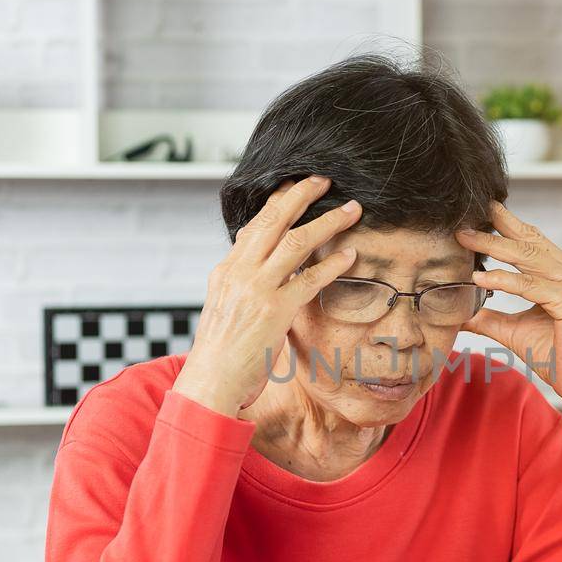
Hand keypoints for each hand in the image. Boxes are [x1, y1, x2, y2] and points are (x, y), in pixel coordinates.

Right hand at [172, 176, 360, 416]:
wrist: (210, 381)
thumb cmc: (220, 352)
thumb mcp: (224, 307)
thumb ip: (242, 282)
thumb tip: (256, 261)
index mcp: (226, 270)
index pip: (254, 225)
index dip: (277, 202)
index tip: (296, 187)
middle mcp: (239, 272)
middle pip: (272, 220)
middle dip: (300, 194)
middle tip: (324, 179)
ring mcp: (257, 290)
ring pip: (296, 242)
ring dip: (328, 222)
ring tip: (350, 211)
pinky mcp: (275, 311)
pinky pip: (310, 279)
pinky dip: (333, 265)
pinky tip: (351, 256)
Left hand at [456, 201, 561, 434]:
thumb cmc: (556, 356)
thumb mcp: (514, 330)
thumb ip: (489, 317)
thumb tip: (459, 312)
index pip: (534, 241)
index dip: (508, 224)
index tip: (483, 210)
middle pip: (528, 243)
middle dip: (494, 231)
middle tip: (464, 222)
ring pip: (527, 259)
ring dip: (493, 248)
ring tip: (465, 240)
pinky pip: (530, 286)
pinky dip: (504, 281)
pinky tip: (481, 278)